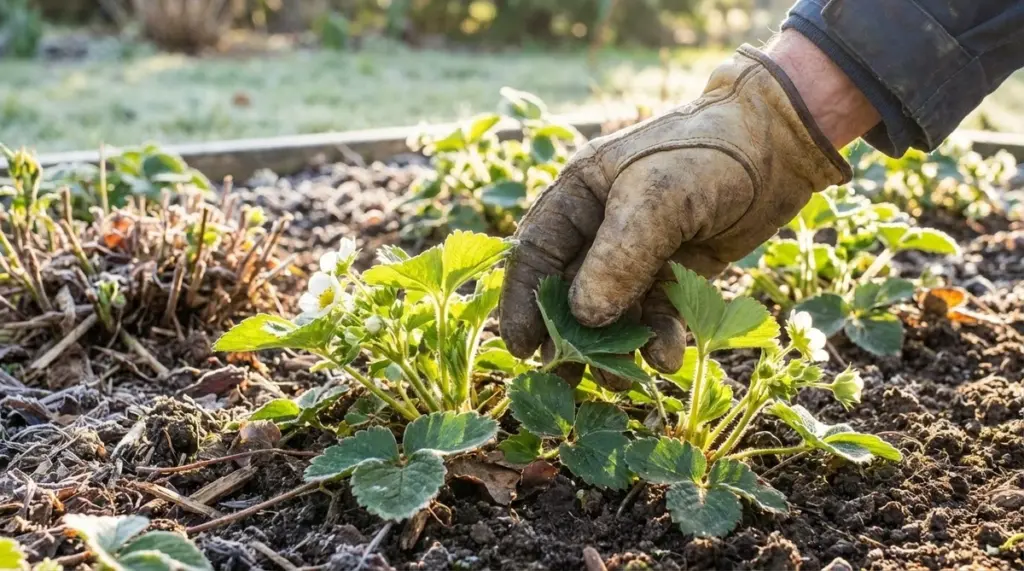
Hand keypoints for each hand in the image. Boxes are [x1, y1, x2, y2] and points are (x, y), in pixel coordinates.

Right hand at [500, 32, 877, 388]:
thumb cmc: (708, 152)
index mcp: (579, 195)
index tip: (524, 348)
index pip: (535, 252)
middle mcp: (602, 228)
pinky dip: (658, 339)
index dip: (524, 301)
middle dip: (571, 337)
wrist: (781, 144)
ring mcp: (640, 254)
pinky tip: (667, 355)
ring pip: (615, 311)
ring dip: (616, 347)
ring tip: (623, 379)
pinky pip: (657, 315)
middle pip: (570, 291)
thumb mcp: (657, 197)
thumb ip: (619, 256)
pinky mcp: (678, 274)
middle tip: (567, 379)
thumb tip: (585, 316)